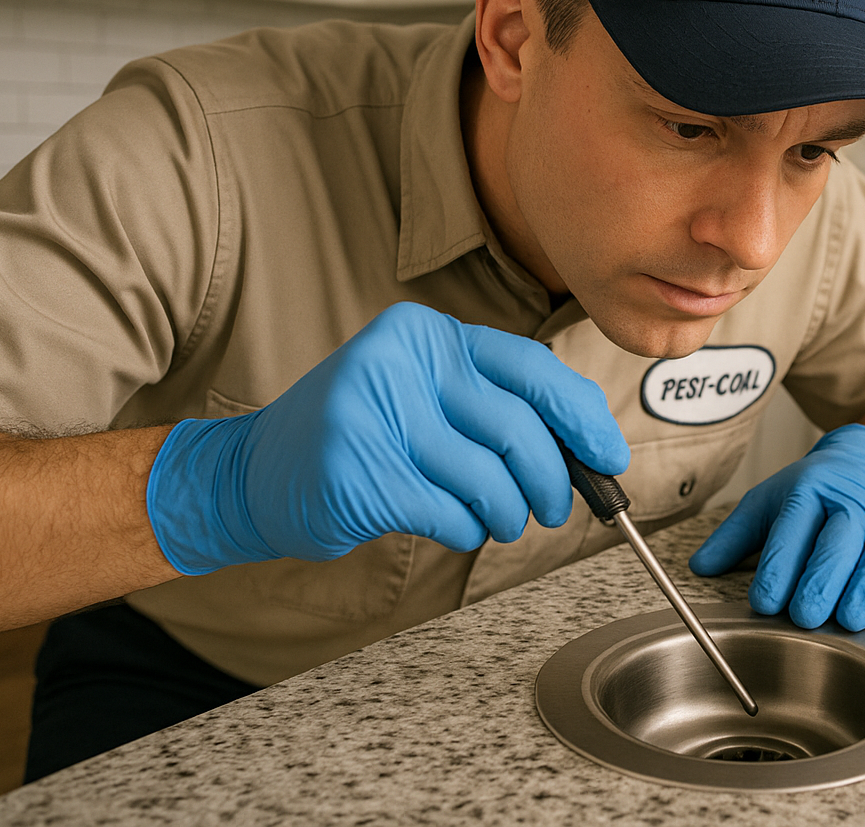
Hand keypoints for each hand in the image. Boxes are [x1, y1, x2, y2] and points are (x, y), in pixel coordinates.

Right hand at [145, 302, 627, 573]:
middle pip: (518, 430)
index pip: (531, 369)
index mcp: (427, 334)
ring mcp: (374, 416)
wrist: (256, 473)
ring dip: (506, 514)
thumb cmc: (365, 435)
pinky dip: (466, 530)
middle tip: (553, 509)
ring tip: (495, 519)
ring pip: (489, 479)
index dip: (581, 417)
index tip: (609, 456)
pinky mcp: (360, 473)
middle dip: (552, 482)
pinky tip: (452, 525)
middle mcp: (400, 363)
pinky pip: (451, 513)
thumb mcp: (428, 394)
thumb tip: (589, 447)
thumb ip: (498, 406)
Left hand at [689, 424, 864, 630]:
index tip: (765, 602)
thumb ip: (734, 538)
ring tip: (851, 619)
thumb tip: (698, 567)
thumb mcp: (768, 502)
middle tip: (806, 616)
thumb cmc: (814, 491)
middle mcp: (852, 499)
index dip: (780, 566)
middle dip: (823, 580)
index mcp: (810, 488)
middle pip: (841, 539)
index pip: (794, 526)